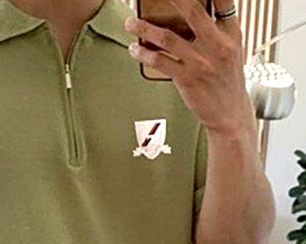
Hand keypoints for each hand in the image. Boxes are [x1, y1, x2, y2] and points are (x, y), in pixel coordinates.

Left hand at [125, 0, 255, 135]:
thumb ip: (216, 30)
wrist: (229, 113)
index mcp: (231, 33)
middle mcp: (218, 44)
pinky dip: (144, 54)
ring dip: (145, 28)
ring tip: (130, 23)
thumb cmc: (226, 81)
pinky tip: (134, 49)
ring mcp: (201, 62)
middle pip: (193, 11)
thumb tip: (189, 14)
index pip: (223, 0)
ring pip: (168, 38)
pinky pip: (160, 62)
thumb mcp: (231, 49)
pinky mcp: (187, 79)